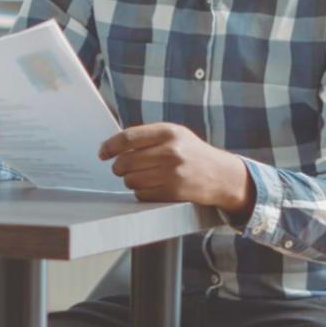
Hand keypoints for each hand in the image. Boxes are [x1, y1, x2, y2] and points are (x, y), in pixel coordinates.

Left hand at [98, 123, 252, 214]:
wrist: (222, 175)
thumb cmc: (192, 153)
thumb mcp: (175, 135)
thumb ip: (147, 137)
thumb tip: (112, 146)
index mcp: (168, 132)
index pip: (128, 137)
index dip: (110, 146)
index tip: (103, 153)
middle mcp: (170, 151)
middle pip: (125, 161)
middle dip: (119, 167)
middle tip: (122, 168)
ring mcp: (172, 173)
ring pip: (130, 180)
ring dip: (130, 180)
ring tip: (142, 176)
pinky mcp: (174, 192)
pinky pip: (141, 194)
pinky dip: (141, 192)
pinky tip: (152, 186)